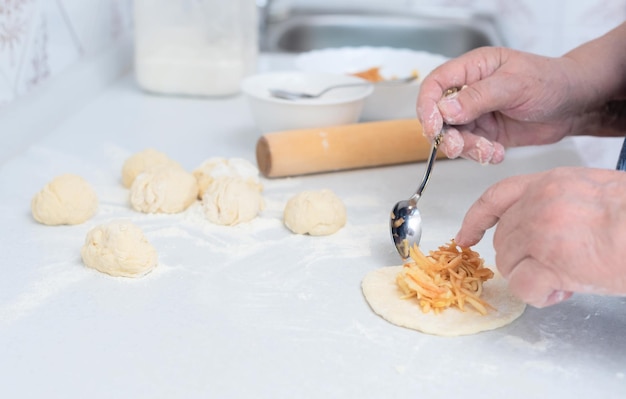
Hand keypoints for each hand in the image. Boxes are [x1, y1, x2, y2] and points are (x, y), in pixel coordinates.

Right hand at [417, 47, 588, 163]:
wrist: (576, 105)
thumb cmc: (551, 81)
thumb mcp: (514, 85)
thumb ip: (478, 97)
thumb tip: (444, 109)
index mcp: (472, 69)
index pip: (434, 85)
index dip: (427, 106)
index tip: (432, 127)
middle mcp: (469, 91)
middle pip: (439, 115)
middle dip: (446, 135)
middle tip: (458, 147)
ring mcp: (477, 114)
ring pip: (454, 136)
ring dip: (467, 148)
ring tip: (488, 151)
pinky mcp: (487, 133)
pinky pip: (471, 148)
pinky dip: (480, 155)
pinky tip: (497, 153)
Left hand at [455, 167, 625, 306]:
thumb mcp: (592, 193)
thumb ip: (557, 205)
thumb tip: (540, 234)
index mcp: (550, 182)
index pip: (497, 196)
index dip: (477, 219)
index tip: (466, 236)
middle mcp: (538, 203)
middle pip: (504, 239)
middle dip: (522, 258)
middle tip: (555, 267)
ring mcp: (540, 231)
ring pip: (509, 264)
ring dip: (531, 277)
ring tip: (566, 279)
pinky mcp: (549, 261)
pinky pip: (523, 286)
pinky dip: (538, 295)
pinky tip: (563, 291)